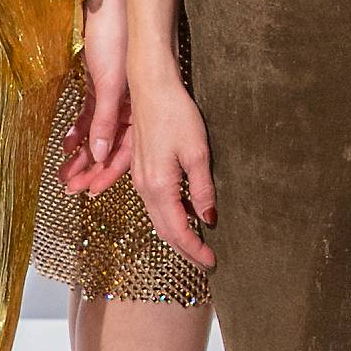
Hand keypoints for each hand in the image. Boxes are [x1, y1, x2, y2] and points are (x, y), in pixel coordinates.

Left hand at [63, 0, 131, 195]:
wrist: (109, 3)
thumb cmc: (114, 39)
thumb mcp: (108, 83)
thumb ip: (104, 119)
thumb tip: (97, 154)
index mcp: (138, 108)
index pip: (125, 151)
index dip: (109, 173)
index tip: (91, 191)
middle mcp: (129, 105)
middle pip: (110, 145)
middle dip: (91, 168)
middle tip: (71, 188)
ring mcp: (115, 95)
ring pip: (98, 132)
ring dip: (81, 152)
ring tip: (64, 173)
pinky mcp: (101, 83)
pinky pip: (90, 114)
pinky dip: (78, 129)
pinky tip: (67, 144)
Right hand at [130, 68, 215, 270]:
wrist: (151, 88)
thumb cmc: (176, 115)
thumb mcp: (198, 154)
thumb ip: (202, 189)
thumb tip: (208, 219)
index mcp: (159, 186)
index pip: (178, 230)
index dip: (195, 249)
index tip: (212, 262)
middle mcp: (144, 187)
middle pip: (164, 230)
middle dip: (185, 248)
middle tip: (206, 261)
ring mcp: (139, 179)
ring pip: (157, 218)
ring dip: (177, 233)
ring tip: (198, 243)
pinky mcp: (140, 169)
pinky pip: (154, 203)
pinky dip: (169, 216)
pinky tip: (185, 214)